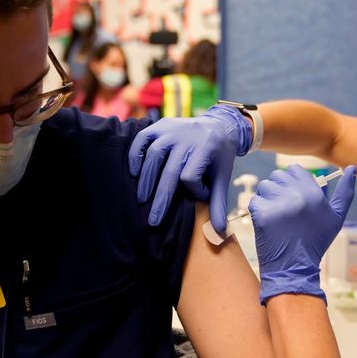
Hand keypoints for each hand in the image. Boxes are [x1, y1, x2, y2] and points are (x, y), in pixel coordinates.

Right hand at [128, 105, 252, 230]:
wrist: (219, 125)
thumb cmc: (219, 156)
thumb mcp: (223, 176)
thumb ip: (218, 203)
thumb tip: (220, 232)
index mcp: (205, 148)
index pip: (191, 176)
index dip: (195, 190)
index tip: (201, 195)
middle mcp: (187, 137)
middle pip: (170, 171)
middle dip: (161, 198)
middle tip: (153, 221)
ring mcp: (171, 129)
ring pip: (154, 155)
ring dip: (146, 179)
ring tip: (142, 199)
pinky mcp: (160, 125)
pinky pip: (142, 138)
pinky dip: (135, 154)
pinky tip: (133, 172)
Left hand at [250, 164, 356, 303]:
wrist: (294, 268)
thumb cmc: (315, 241)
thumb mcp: (336, 217)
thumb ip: (345, 192)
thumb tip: (352, 167)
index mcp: (314, 193)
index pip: (294, 170)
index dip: (291, 181)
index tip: (293, 195)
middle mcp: (296, 196)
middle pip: (277, 176)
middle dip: (279, 189)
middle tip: (284, 209)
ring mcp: (277, 205)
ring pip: (264, 186)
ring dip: (267, 198)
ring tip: (276, 216)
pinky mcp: (261, 215)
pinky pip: (254, 201)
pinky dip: (258, 210)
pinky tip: (268, 223)